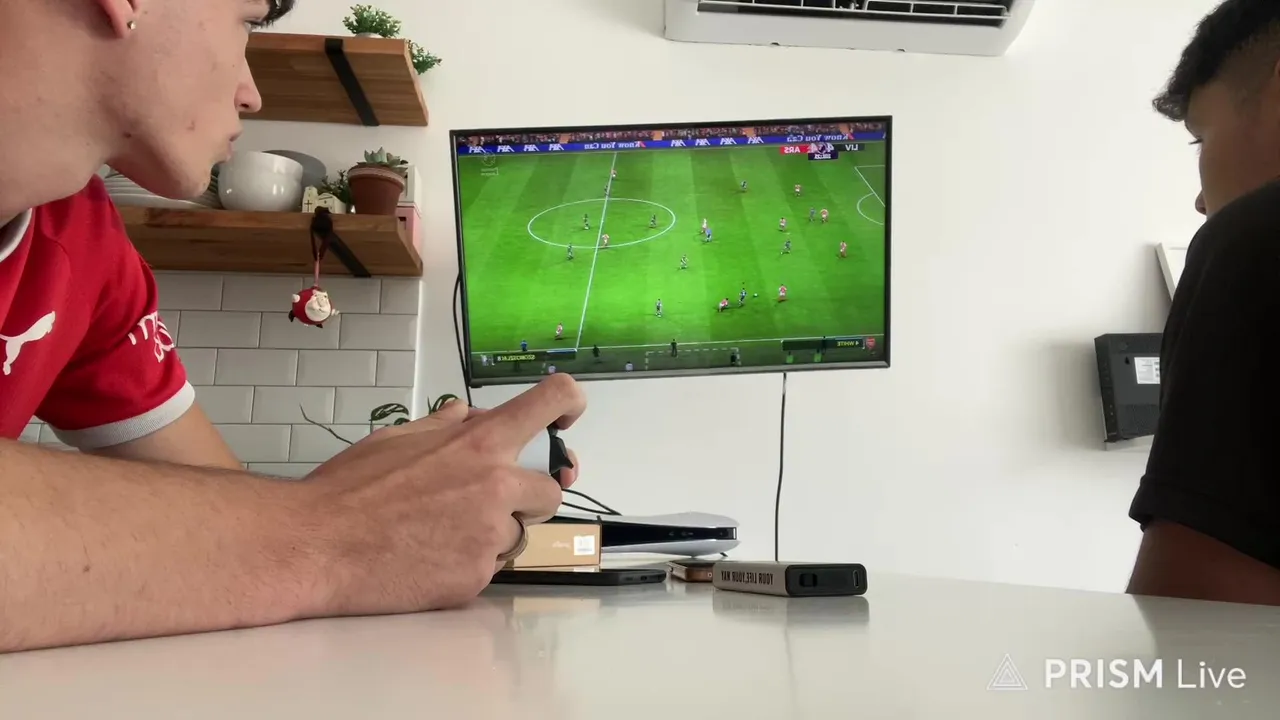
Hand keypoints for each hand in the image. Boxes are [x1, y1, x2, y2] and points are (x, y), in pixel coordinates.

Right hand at [297, 373, 586, 614]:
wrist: (316, 547)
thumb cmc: (348, 491)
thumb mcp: (398, 438)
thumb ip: (445, 425)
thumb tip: (471, 415)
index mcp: (480, 442)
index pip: (552, 402)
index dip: (569, 404)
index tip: (567, 417)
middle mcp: (497, 487)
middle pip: (550, 490)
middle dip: (524, 494)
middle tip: (482, 500)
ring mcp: (490, 536)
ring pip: (517, 533)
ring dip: (492, 532)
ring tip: (437, 531)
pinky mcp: (476, 578)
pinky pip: (489, 566)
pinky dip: (466, 562)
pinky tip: (427, 557)